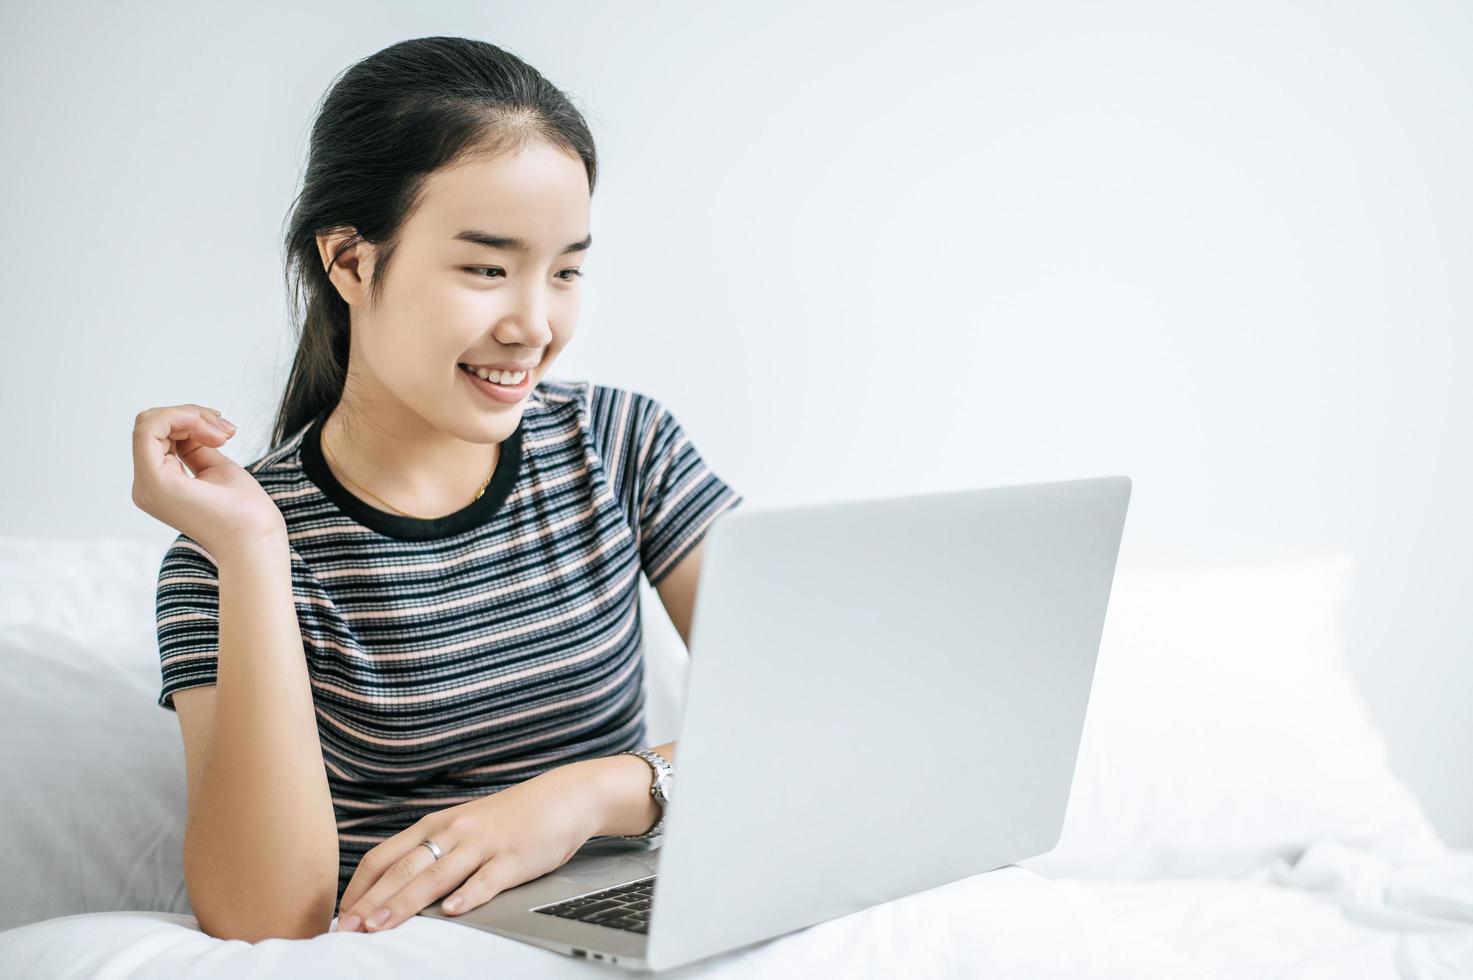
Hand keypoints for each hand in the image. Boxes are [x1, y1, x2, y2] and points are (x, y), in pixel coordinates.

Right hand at [130, 404, 286, 558]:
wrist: (256, 538)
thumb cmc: (245, 510)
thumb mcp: (216, 468)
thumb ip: (195, 447)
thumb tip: (187, 424)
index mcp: (160, 484)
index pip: (157, 434)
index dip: (190, 420)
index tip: (225, 432)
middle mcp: (146, 486)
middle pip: (151, 425)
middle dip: (191, 415)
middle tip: (226, 431)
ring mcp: (147, 485)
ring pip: (148, 423)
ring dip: (191, 416)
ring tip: (224, 434)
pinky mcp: (155, 481)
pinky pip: (149, 430)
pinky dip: (181, 418)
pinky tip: (211, 431)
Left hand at [336, 761, 606, 932]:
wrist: (563, 797)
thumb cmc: (510, 818)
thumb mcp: (463, 828)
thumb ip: (432, 852)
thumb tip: (393, 888)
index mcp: (436, 825)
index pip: (384, 856)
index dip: (360, 887)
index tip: (340, 915)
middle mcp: (453, 832)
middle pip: (403, 869)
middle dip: (371, 902)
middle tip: (347, 930)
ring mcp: (483, 844)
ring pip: (436, 875)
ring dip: (404, 903)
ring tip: (380, 926)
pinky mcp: (513, 857)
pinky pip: (487, 879)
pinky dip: (468, 895)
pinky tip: (453, 911)